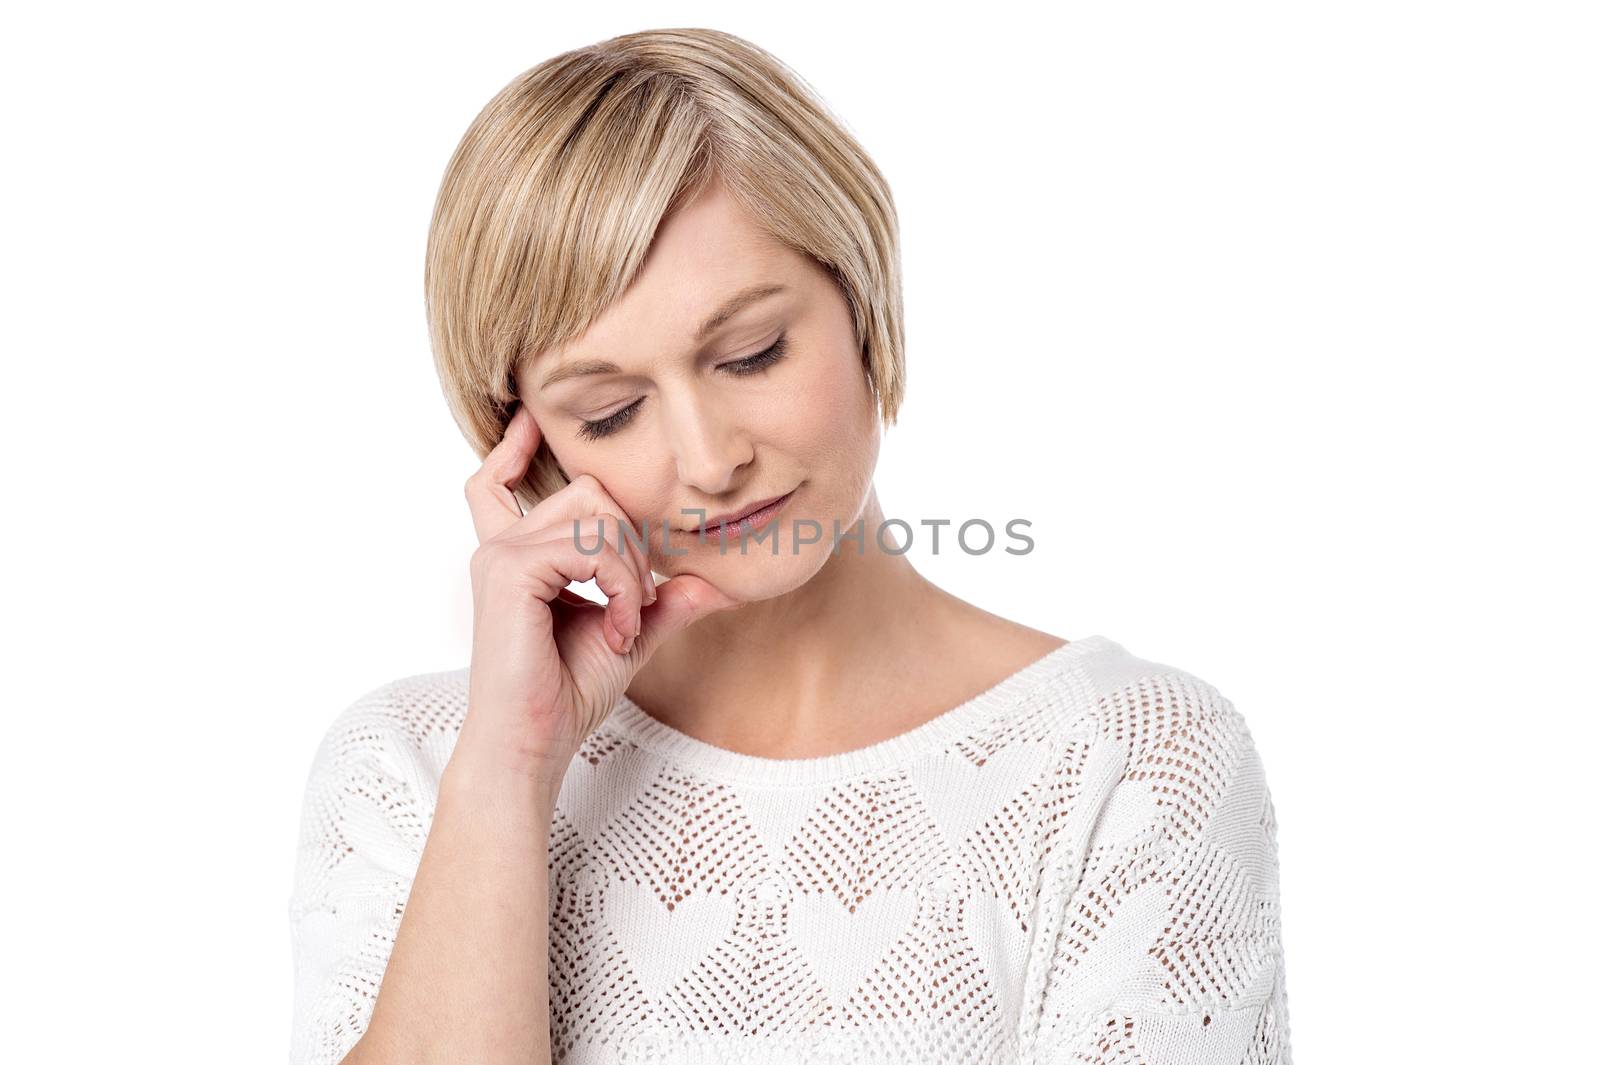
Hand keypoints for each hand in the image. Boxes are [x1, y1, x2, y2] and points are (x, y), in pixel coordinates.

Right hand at [453, 402, 738, 787]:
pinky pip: (591, 547)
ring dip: (630, 570)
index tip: (532, 420)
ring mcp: (501, 554)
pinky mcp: (509, 570)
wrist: (534, 742)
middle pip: (589, 492)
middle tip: (636, 605)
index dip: (514, 447)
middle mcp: (501, 546)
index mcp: (515, 555)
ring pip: (597, 515)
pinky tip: (618, 626)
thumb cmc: (567, 694)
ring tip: (626, 622)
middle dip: (631, 543)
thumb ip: (663, 603)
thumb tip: (715, 585)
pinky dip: (620, 585)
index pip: (497, 482)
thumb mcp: (628, 636)